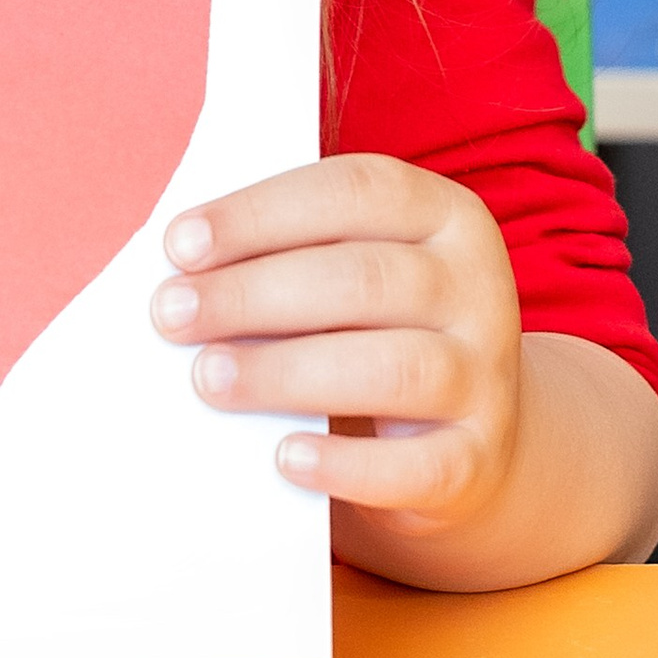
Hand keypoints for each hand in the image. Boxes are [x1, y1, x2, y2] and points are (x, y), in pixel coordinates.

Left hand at [151, 156, 522, 544]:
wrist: (464, 440)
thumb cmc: (368, 334)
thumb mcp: (345, 277)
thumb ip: (285, 260)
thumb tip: (182, 278)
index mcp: (443, 215)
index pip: (354, 192)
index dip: (261, 213)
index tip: (179, 244)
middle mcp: (477, 287)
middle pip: (364, 279)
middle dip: (254, 294)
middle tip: (170, 315)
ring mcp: (486, 376)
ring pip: (394, 367)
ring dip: (287, 372)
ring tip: (207, 378)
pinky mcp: (478, 460)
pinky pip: (418, 465)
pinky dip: (348, 466)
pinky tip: (285, 456)